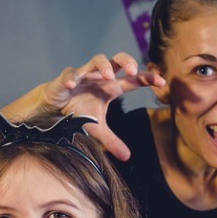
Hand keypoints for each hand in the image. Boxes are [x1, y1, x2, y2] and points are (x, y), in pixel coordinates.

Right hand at [37, 52, 164, 161]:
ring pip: (97, 60)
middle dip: (127, 61)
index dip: (147, 78)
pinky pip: (69, 74)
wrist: (54, 107)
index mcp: (111, 87)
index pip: (133, 80)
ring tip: (109, 76)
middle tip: (133, 71)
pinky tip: (72, 85)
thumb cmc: (78, 111)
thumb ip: (112, 141)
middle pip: (118, 59)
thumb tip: (127, 157)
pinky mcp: (66, 78)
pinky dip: (71, 78)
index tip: (162, 82)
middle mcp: (100, 77)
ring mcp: (84, 74)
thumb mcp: (97, 128)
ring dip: (104, 66)